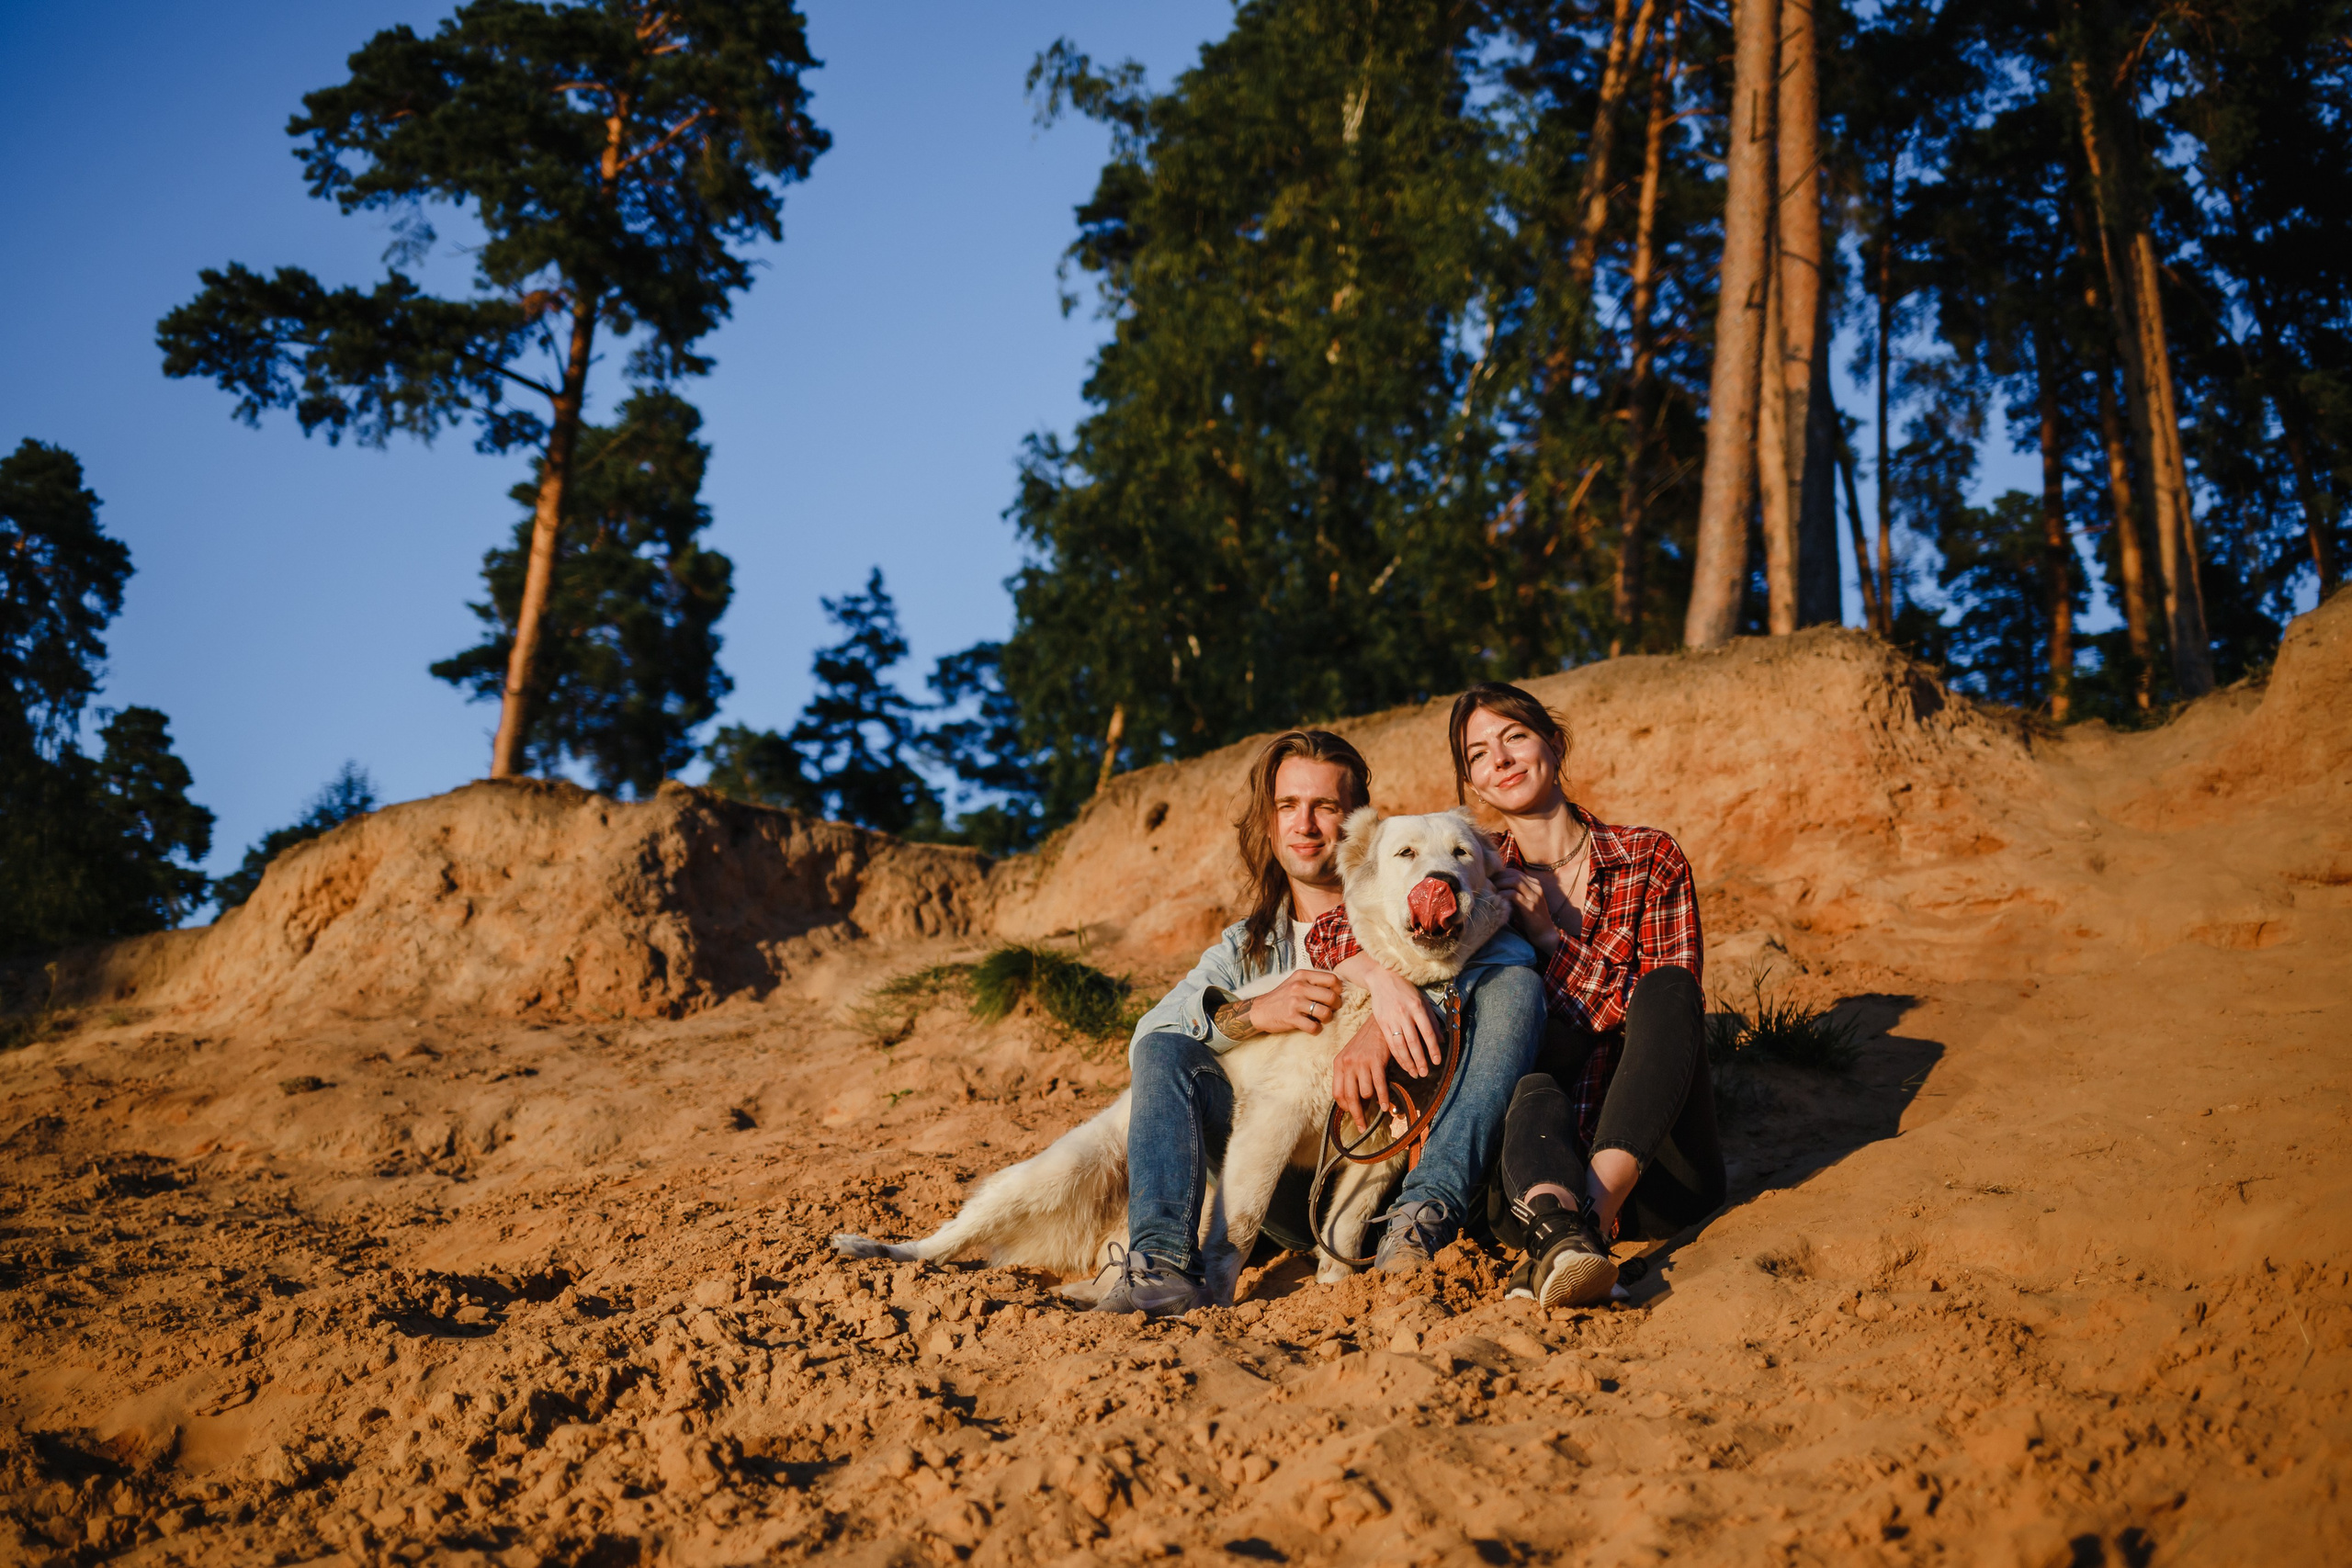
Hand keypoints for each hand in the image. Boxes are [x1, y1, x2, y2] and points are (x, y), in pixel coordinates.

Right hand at [1246, 968, 1344, 1034]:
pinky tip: (1311, 1026)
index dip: (1339, 989)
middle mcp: (1299, 987)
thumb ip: (1314, 982)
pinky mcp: (1291, 1018)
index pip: (1332, 979)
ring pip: (1325, 1013)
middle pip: (1331, 996)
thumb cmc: (1282, 997)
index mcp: (1302, 975)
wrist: (1260, 1010)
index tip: (1336, 995)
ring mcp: (1295, 1002)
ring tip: (1321, 1019)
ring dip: (1327, 1018)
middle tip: (1331, 1009)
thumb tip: (1337, 988)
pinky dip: (1316, 1029)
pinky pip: (1314, 1027)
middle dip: (1336, 1006)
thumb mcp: (1296, 982)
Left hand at [1331, 1017, 1392, 1133]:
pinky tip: (1386, 1106)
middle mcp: (1347, 1063)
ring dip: (1373, 1102)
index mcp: (1339, 1063)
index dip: (1345, 1107)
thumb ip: (1350, 1074)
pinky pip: (1378, 1086)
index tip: (1352, 1115)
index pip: (1337, 1093)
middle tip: (1362, 1127)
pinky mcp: (1375, 1060)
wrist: (1379, 1023)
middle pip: (1349, 1097)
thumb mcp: (1352, 1056)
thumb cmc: (1367, 1042)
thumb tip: (1356, 1098)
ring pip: (1365, 1092)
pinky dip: (1383, 1098)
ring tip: (1380, 1107)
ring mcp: (1361, 1062)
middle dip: (1356, 1115)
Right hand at [1335, 956, 1440, 1076]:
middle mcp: (1404, 1014)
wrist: (1382, 978)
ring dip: (1408, 1061)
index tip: (1437, 1061)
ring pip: (1400, 1045)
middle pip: (1413, 1042)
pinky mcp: (1382, 1022)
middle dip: (1420, 1060)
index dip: (1433, 1048)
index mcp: (1417, 1007)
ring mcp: (1391, 1019)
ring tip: (1415, 1073)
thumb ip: (1432, 1020)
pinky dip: (1397, 1055)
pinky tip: (1403, 1063)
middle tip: (1425, 1073)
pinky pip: (1390, 1043)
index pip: (1427, 1032)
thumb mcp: (1422, 1001)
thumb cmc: (1405, 989)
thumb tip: (1441, 1040)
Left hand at [1496, 867, 1561, 955]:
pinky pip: (1514, 895)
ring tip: (1491, 890)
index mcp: (1535, 884)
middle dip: (1499, 877)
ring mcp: (1535, 896)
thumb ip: (1513, 892)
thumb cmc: (1530, 918)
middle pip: (1514, 874)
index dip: (1500, 874)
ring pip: (1515, 881)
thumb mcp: (1522, 901)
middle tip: (1487, 884)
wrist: (1544, 933)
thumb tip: (1494, 884)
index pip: (1515, 872)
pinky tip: (1496, 899)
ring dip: (1500, 884)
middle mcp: (1536, 887)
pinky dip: (1503, 894)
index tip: (1489, 880)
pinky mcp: (1531, 906)